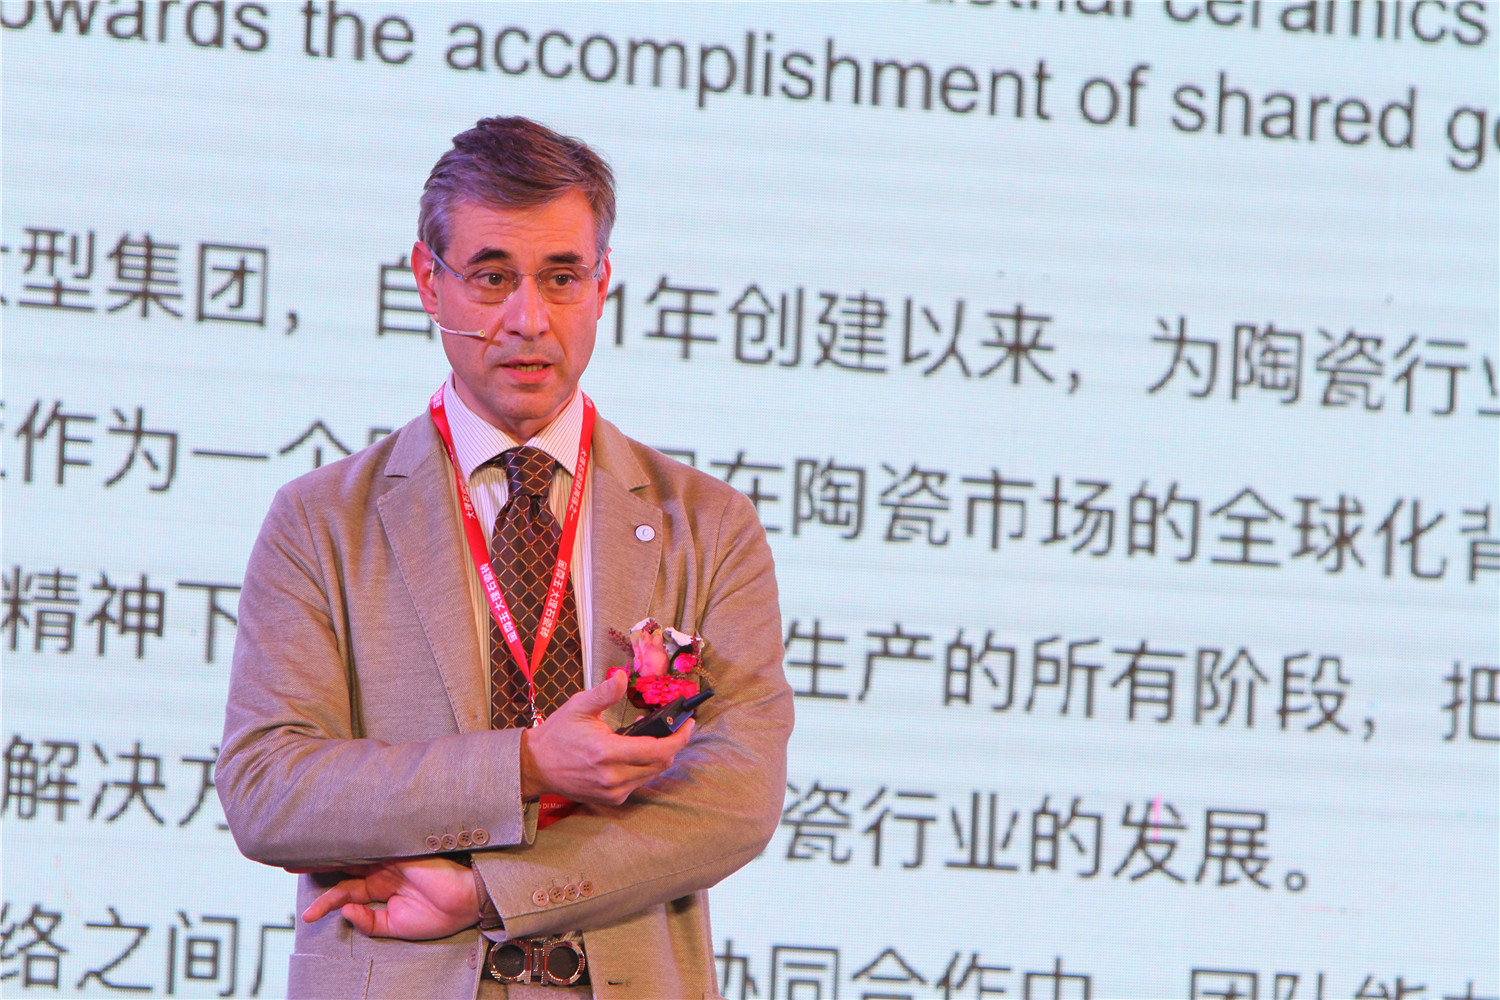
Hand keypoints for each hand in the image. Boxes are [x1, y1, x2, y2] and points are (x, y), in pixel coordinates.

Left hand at [299, 856, 477, 939]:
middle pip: (344, 864)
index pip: (347, 890)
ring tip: (298, 856)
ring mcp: (390, 857)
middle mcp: (383, 869)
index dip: (326, 901)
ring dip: (327, 854)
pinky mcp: (400, 848)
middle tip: (288, 864)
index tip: (307, 915)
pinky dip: (352, 845)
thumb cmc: (438, 915)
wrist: (466, 902)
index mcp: (383, 887)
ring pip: (353, 852)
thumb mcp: (397, 928)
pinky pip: (372, 844)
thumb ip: (370, 922)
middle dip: (317, 865)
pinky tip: (333, 845)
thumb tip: (346, 913)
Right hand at [521, 671, 693, 805]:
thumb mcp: (579, 706)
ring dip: (659, 756)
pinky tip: (637, 753)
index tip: (688, 724)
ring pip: (652, 775)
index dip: (679, 738)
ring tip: (654, 737)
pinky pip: (639, 783)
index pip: (657, 750)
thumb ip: (604, 693)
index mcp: (606, 752)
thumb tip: (621, 677)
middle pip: (661, 764)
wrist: (536, 766)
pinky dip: (645, 768)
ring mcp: (612, 791)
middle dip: (673, 745)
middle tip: (677, 728)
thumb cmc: (557, 734)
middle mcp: (612, 776)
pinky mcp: (611, 799)